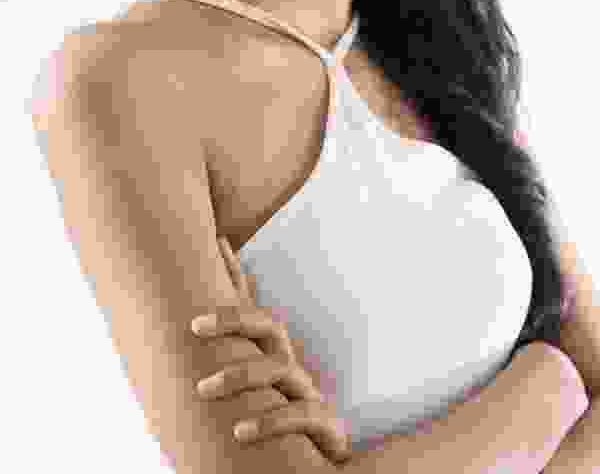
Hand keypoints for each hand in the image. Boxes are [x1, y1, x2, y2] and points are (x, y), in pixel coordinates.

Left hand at [190, 235, 351, 464]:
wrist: (313, 466)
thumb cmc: (274, 423)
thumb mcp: (249, 395)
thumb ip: (225, 367)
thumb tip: (182, 339)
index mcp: (268, 357)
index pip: (251, 309)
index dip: (236, 274)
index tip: (218, 242)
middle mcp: (288, 367)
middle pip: (268, 326)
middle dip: (234, 319)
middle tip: (194, 326)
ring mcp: (305, 393)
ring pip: (278, 367)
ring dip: (240, 374)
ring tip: (204, 389)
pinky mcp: (324, 425)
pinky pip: (301, 414)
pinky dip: (270, 420)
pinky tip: (240, 431)